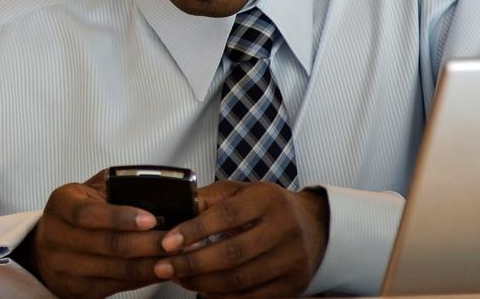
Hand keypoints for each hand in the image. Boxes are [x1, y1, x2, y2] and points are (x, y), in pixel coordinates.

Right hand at [25, 170, 170, 298]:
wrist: (46, 248)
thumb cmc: (76, 212)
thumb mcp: (86, 192)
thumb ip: (115, 187)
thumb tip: (157, 188)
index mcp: (61, 205)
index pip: (89, 213)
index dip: (121, 217)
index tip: (151, 219)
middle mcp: (57, 237)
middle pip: (109, 245)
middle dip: (148, 243)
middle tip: (177, 240)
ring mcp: (65, 267)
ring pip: (118, 269)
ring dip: (152, 263)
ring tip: (178, 256)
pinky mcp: (77, 289)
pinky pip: (119, 286)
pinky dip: (144, 278)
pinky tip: (161, 269)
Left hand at [154, 181, 328, 297]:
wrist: (315, 226)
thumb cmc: (268, 206)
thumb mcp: (242, 191)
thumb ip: (209, 199)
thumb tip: (176, 209)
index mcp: (268, 200)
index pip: (227, 216)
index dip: (194, 231)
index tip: (168, 242)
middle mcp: (284, 230)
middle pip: (232, 253)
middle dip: (192, 264)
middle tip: (164, 267)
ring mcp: (291, 261)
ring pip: (240, 280)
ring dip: (203, 283)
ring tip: (179, 278)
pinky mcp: (293, 285)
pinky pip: (252, 298)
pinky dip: (224, 297)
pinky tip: (204, 291)